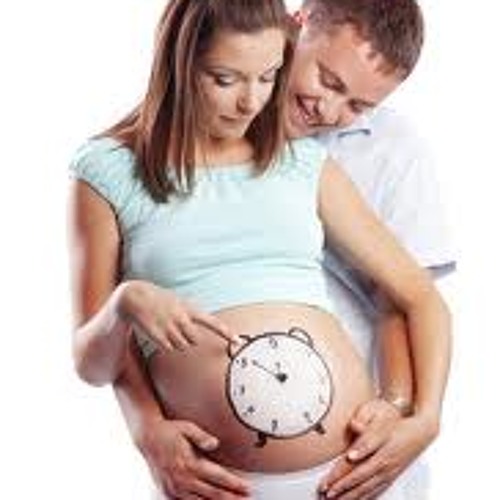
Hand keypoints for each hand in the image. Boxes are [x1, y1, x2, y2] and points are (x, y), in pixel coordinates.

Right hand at [116, 280, 238, 352]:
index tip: (238, 342)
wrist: (134, 297)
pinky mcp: (159, 336)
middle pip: (196, 341)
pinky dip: (167, 346)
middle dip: (192, 342)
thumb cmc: (158, 300)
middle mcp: (182, 319)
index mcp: (189, 309)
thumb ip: (189, 317)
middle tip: (181, 334)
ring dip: (178, 344)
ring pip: (183, 347)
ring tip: (166, 330)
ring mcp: (171, 328)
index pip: (212, 322)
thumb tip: (197, 336)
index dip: (226, 333)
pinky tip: (159, 335)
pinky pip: (169, 349)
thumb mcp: (177, 303)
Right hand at [137, 417, 250, 498]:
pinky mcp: (167, 492)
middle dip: (231, 498)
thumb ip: (202, 437)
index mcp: (189, 463)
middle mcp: (182, 478)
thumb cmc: (169, 431)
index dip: (234, 484)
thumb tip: (215, 443)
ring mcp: (174, 488)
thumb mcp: (187, 428)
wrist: (147, 437)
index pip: (217, 477)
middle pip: (212, 493)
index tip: (246, 488)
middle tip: (245, 499)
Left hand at [318, 399, 438, 498]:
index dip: (340, 473)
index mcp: (379, 450)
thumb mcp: (381, 421)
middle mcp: (384, 465)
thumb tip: (353, 438)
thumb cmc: (398, 425)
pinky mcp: (392, 477)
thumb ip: (365, 431)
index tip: (328, 481)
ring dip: (351, 496)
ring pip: (367, 489)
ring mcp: (389, 473)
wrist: (420, 433)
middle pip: (359, 480)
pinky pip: (377, 491)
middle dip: (341, 488)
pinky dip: (365, 498)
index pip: (355, 465)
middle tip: (327, 494)